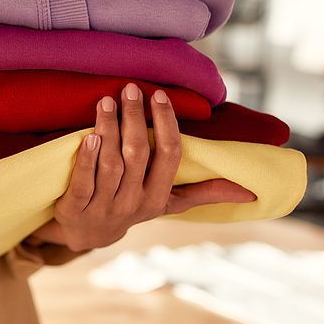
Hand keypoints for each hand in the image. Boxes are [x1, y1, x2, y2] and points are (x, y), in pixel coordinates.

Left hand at [28, 83, 256, 251]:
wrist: (86, 233)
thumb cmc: (130, 206)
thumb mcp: (166, 203)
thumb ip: (201, 194)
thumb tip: (248, 193)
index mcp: (158, 197)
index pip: (169, 156)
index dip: (166, 124)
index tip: (160, 95)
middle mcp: (133, 203)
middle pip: (138, 155)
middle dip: (136, 119)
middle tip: (131, 89)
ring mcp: (103, 207)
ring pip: (110, 164)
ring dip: (109, 129)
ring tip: (107, 100)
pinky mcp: (75, 209)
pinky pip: (83, 181)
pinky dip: (87, 158)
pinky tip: (88, 135)